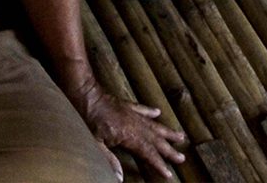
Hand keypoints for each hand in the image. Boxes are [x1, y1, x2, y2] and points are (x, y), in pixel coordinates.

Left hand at [71, 79, 186, 179]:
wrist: (84, 93)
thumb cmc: (87, 118)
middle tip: (182, 158)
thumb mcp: (95, 143)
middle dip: (169, 150)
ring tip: (181, 136)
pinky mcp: (126, 105)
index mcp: (128, 135)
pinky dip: (151, 112)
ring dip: (167, 132)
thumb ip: (109, 160)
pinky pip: (142, 109)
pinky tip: (158, 113)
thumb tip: (119, 178)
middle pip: (156, 140)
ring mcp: (131, 113)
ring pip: (154, 125)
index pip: (148, 152)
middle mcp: (134, 124)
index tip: (168, 173)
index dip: (158, 163)